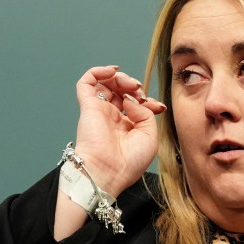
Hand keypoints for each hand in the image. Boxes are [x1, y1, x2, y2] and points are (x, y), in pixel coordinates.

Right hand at [71, 65, 166, 196]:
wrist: (108, 172)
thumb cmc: (128, 162)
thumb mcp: (150, 137)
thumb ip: (146, 114)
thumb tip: (131, 99)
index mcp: (127, 126)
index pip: (135, 103)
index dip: (147, 99)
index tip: (157, 106)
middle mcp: (112, 117)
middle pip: (121, 90)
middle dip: (133, 85)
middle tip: (139, 91)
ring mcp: (99, 111)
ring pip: (106, 83)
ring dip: (120, 77)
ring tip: (129, 84)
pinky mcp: (87, 107)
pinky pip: (86, 82)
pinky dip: (97, 71)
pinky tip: (111, 72)